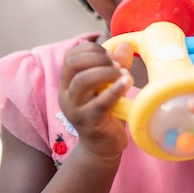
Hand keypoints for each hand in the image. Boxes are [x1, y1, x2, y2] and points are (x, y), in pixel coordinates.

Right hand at [58, 42, 133, 159]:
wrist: (102, 147)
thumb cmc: (106, 114)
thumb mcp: (108, 86)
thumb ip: (115, 66)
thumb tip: (124, 45)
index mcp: (67, 83)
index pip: (70, 57)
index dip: (90, 49)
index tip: (109, 54)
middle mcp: (66, 95)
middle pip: (72, 65)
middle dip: (97, 58)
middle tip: (116, 64)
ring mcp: (75, 109)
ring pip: (82, 81)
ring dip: (105, 72)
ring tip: (123, 74)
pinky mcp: (89, 122)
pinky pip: (100, 102)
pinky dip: (115, 90)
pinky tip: (127, 82)